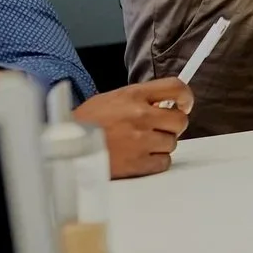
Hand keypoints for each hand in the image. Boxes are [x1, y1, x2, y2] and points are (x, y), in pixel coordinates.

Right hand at [76, 78, 193, 178]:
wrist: (66, 146)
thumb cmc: (86, 122)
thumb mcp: (112, 98)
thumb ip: (140, 99)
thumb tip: (166, 104)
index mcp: (133, 95)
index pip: (175, 88)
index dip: (186, 97)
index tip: (184, 104)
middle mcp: (140, 116)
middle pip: (180, 120)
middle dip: (172, 125)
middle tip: (159, 128)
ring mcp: (140, 140)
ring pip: (172, 143)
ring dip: (161, 144)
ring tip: (140, 143)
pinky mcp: (138, 163)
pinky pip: (164, 162)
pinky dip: (155, 161)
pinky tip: (140, 156)